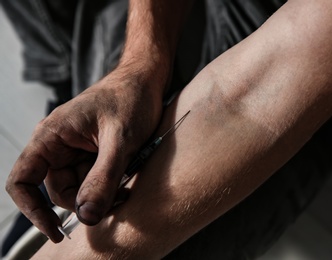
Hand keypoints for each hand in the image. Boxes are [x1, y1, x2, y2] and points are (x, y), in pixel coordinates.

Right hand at [6, 65, 163, 242]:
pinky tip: (126, 176)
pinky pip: (94, 180)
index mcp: (51, 136)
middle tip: (116, 197)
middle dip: (85, 201)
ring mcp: (76, 150)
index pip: (23, 180)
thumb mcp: (119, 140)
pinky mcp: (92, 154)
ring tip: (126, 183)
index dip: (32, 210)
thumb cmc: (130, 98)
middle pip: (59, 191)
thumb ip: (103, 178)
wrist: (145, 82)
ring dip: (101, 194)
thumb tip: (86, 216)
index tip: (55, 230)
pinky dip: (109, 185)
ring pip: (80, 188)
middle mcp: (58, 145)